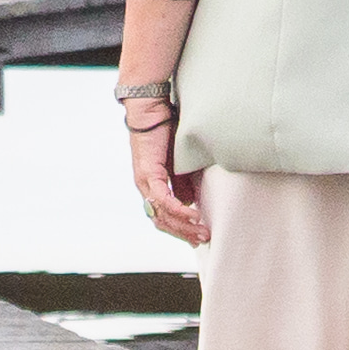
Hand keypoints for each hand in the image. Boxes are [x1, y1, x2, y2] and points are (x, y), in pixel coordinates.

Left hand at [129, 112, 207, 245]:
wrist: (151, 109)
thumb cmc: (165, 131)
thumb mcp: (180, 162)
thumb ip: (183, 182)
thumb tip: (190, 203)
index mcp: (151, 186)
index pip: (163, 217)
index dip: (180, 230)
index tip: (198, 237)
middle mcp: (145, 188)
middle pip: (162, 222)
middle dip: (184, 234)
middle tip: (204, 240)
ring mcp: (145, 182)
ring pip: (162, 215)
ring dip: (183, 227)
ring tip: (202, 232)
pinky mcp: (149, 173)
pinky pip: (163, 200)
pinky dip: (179, 210)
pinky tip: (193, 215)